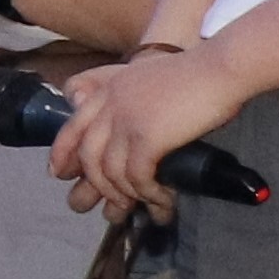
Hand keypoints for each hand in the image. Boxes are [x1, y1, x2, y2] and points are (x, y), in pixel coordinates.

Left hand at [47, 42, 241, 216]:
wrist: (220, 69)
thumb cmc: (197, 74)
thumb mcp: (149, 76)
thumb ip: (129, 96)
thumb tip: (127, 128)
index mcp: (109, 88)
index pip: (72, 124)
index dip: (61, 152)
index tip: (57, 172)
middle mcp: (110, 103)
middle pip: (87, 153)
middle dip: (90, 185)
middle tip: (96, 206)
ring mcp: (125, 120)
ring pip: (109, 171)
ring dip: (123, 196)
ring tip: (137, 210)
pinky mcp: (146, 137)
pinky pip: (136, 176)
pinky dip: (147, 194)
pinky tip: (160, 202)